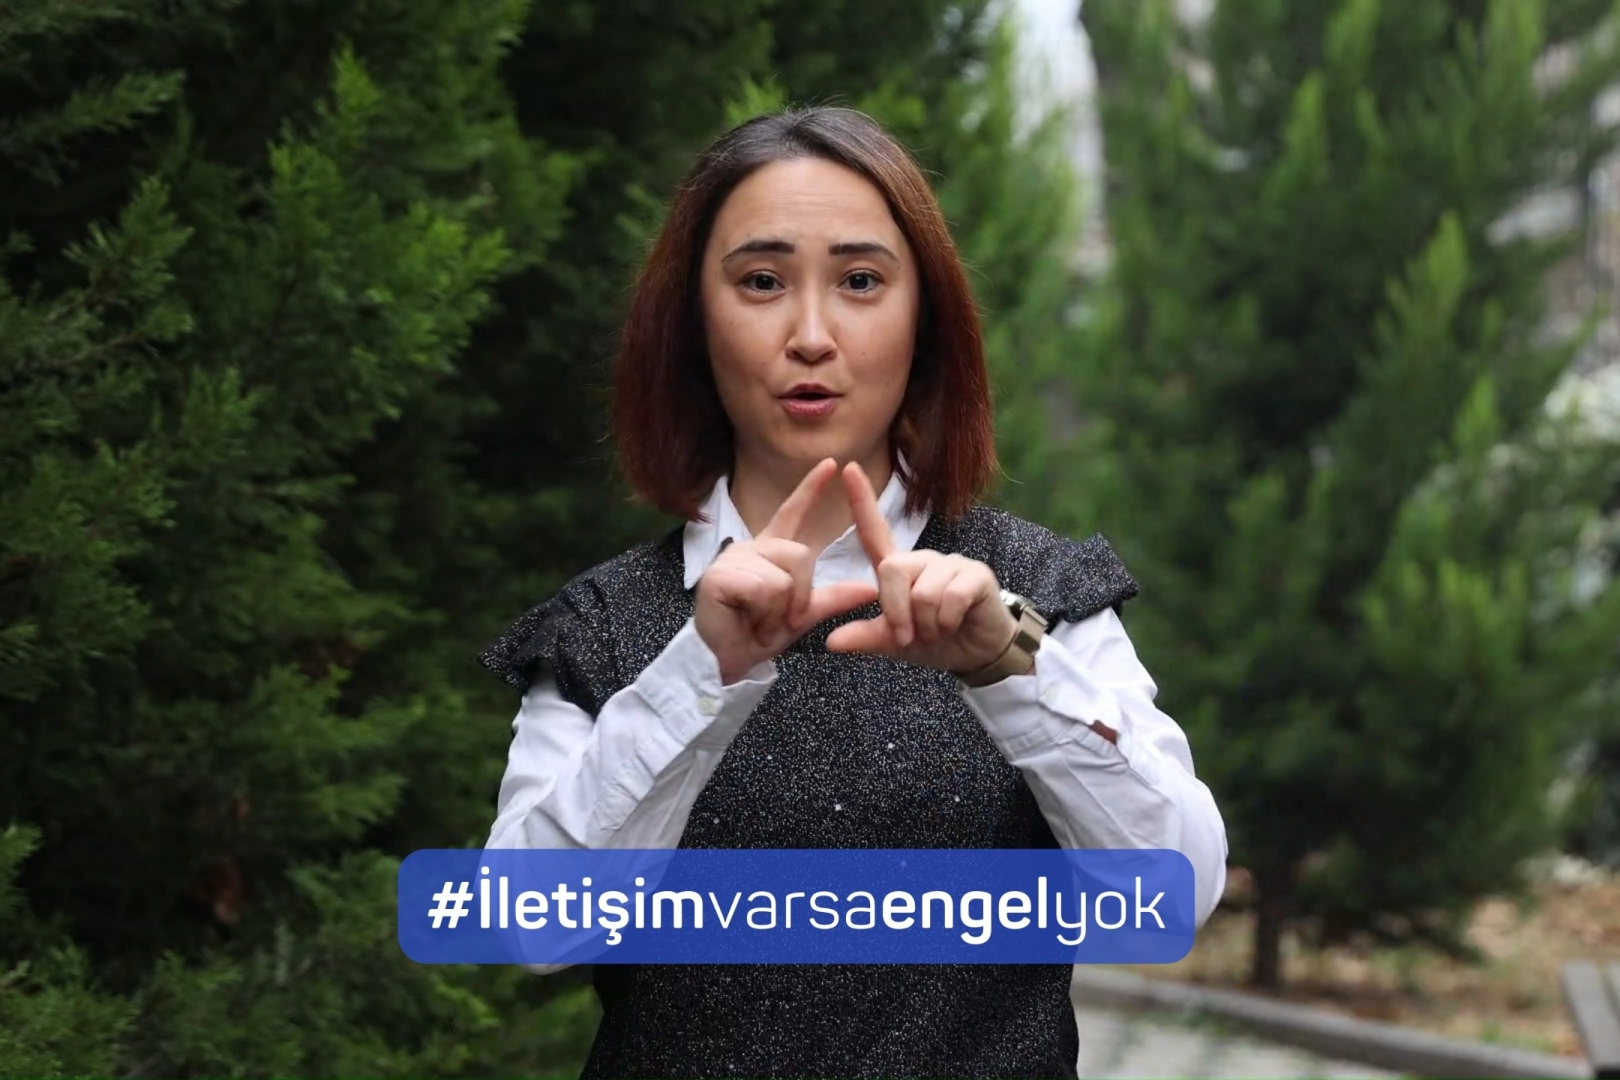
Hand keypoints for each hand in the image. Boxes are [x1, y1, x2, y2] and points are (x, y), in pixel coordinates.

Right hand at [694, 458, 880, 683]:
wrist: (727, 661)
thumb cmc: (759, 634)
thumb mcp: (803, 615)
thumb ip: (833, 598)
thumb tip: (871, 588)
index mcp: (771, 551)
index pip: (792, 512)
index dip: (811, 488)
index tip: (831, 464)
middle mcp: (752, 548)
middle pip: (800, 555)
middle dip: (799, 595)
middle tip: (778, 618)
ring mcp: (733, 559)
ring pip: (783, 577)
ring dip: (778, 610)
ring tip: (758, 619)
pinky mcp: (719, 576)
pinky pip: (764, 588)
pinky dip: (763, 613)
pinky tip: (745, 617)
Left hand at [825, 462, 1019, 675]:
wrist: (978, 653)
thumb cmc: (935, 641)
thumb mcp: (896, 642)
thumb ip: (867, 637)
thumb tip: (830, 642)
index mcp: (899, 570)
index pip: (875, 532)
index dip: (861, 501)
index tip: (848, 469)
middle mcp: (922, 559)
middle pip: (891, 570)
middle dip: (897, 613)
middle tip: (912, 636)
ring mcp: (950, 563)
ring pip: (922, 593)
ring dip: (927, 625)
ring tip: (939, 630)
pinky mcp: (975, 573)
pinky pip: (949, 598)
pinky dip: (948, 622)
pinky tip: (956, 623)